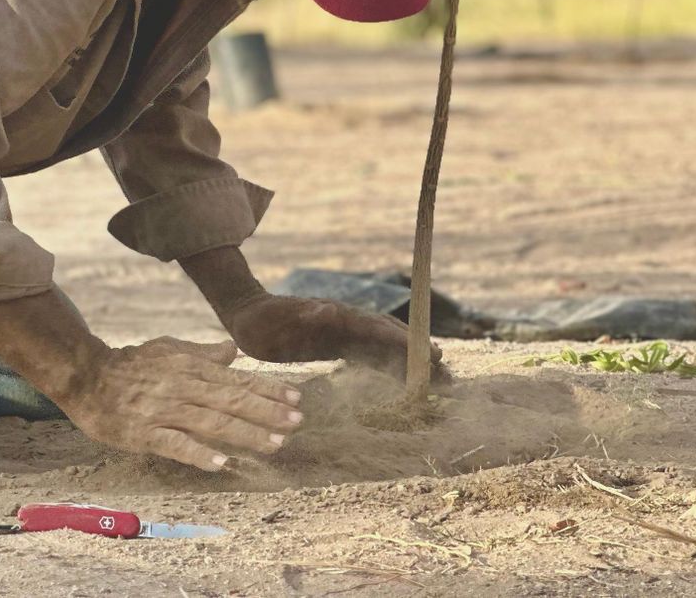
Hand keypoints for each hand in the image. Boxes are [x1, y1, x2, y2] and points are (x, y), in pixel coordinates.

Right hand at [53, 337, 304, 472]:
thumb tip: (234, 350)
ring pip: (210, 422)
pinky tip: (221, 464)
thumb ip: (202, 352)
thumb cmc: (130, 364)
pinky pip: (175, 444)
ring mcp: (163, 409)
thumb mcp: (167, 348)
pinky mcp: (144, 432)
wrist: (86, 377)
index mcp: (189, 366)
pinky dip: (198, 453)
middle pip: (230, 400)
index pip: (235, 378)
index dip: (267, 389)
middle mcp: (181, 386)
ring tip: (274, 443)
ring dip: (245, 433)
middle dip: (266, 411)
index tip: (296, 397)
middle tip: (297, 421)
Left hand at [224, 293, 441, 377]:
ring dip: (410, 364)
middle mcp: (348, 323)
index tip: (430, 355)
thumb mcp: (278, 320)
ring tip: (438, 383)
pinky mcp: (339, 345)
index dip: (405, 342)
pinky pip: (372, 357)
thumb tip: (328, 311)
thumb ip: (302, 316)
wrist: (248, 315)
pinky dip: (392, 369)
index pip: (378, 329)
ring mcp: (345, 333)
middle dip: (418, 355)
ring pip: (386, 348)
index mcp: (338, 316)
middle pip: (391, 338)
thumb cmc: (260, 320)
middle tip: (447, 375)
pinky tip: (404, 384)